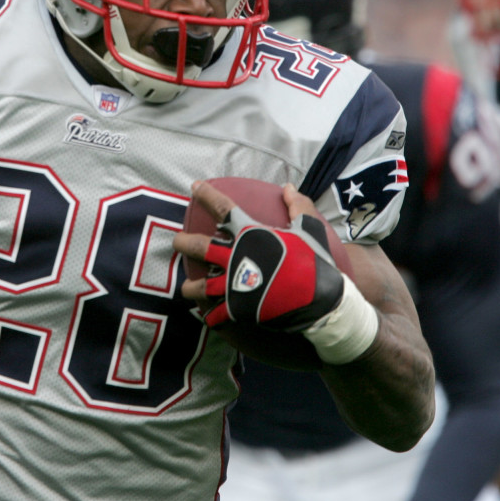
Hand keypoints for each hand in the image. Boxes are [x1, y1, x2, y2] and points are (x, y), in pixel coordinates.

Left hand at [177, 181, 377, 362]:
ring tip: (186, 287)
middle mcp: (235, 257)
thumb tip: (287, 187)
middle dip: (182, 242)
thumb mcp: (309, 228)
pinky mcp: (236, 309)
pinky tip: (206, 314)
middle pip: (196, 247)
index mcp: (249, 234)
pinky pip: (214, 314)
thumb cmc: (315, 262)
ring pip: (198, 286)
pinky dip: (209, 315)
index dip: (206, 194)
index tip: (195, 186)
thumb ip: (298, 205)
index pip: (222, 208)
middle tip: (178, 242)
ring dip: (189, 286)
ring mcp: (233, 285)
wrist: (321, 302)